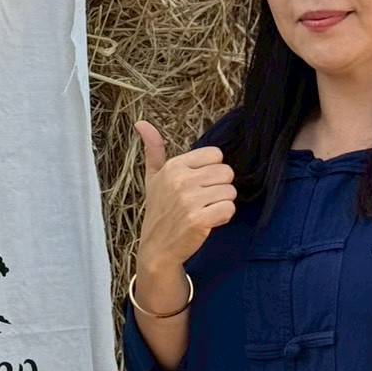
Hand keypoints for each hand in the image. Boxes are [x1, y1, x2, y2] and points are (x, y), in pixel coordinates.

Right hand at [133, 120, 237, 273]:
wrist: (157, 248)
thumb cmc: (159, 211)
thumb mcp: (153, 178)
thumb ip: (153, 149)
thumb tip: (141, 122)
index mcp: (173, 166)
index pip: (216, 155)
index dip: (212, 172)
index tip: (198, 185)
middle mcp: (180, 180)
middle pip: (227, 172)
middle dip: (219, 188)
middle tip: (202, 201)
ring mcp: (189, 200)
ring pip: (230, 192)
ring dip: (222, 204)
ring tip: (204, 212)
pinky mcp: (199, 219)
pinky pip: (229, 209)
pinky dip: (223, 218)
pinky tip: (208, 223)